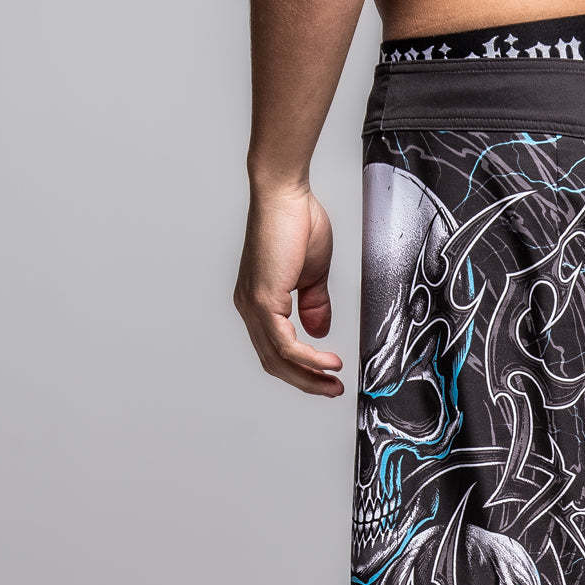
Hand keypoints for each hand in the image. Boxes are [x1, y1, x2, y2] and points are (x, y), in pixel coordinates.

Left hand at [234, 183, 343, 396]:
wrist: (286, 193)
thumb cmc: (298, 221)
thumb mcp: (313, 274)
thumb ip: (315, 305)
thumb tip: (319, 334)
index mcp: (260, 302)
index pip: (276, 350)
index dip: (302, 370)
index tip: (329, 377)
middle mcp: (250, 307)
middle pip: (274, 362)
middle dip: (306, 382)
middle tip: (333, 391)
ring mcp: (253, 305)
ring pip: (278, 359)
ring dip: (309, 377)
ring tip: (334, 383)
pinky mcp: (263, 300)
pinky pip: (285, 344)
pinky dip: (309, 359)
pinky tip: (329, 363)